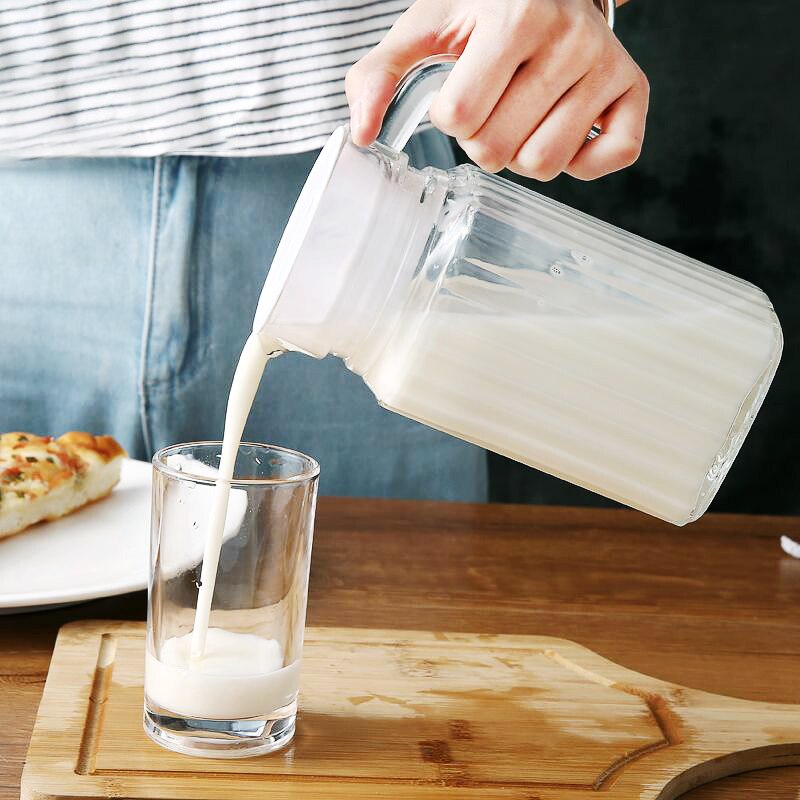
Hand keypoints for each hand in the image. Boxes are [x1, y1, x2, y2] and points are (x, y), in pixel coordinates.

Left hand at [346, 0, 647, 179]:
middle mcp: (569, 39)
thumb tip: (361, 133)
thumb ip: (379, 73)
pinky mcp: (633, 90)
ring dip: (522, 155)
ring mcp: (606, 65)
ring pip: (545, 163)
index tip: (460, 92)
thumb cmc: (486, 8)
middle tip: (492, 108)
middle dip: (482, 141)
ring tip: (522, 118)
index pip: (460, 117)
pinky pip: (613, 157)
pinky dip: (581, 162)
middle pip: (499, 149)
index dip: (450, 116)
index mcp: (516, 17)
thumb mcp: (426, 26)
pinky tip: (563, 130)